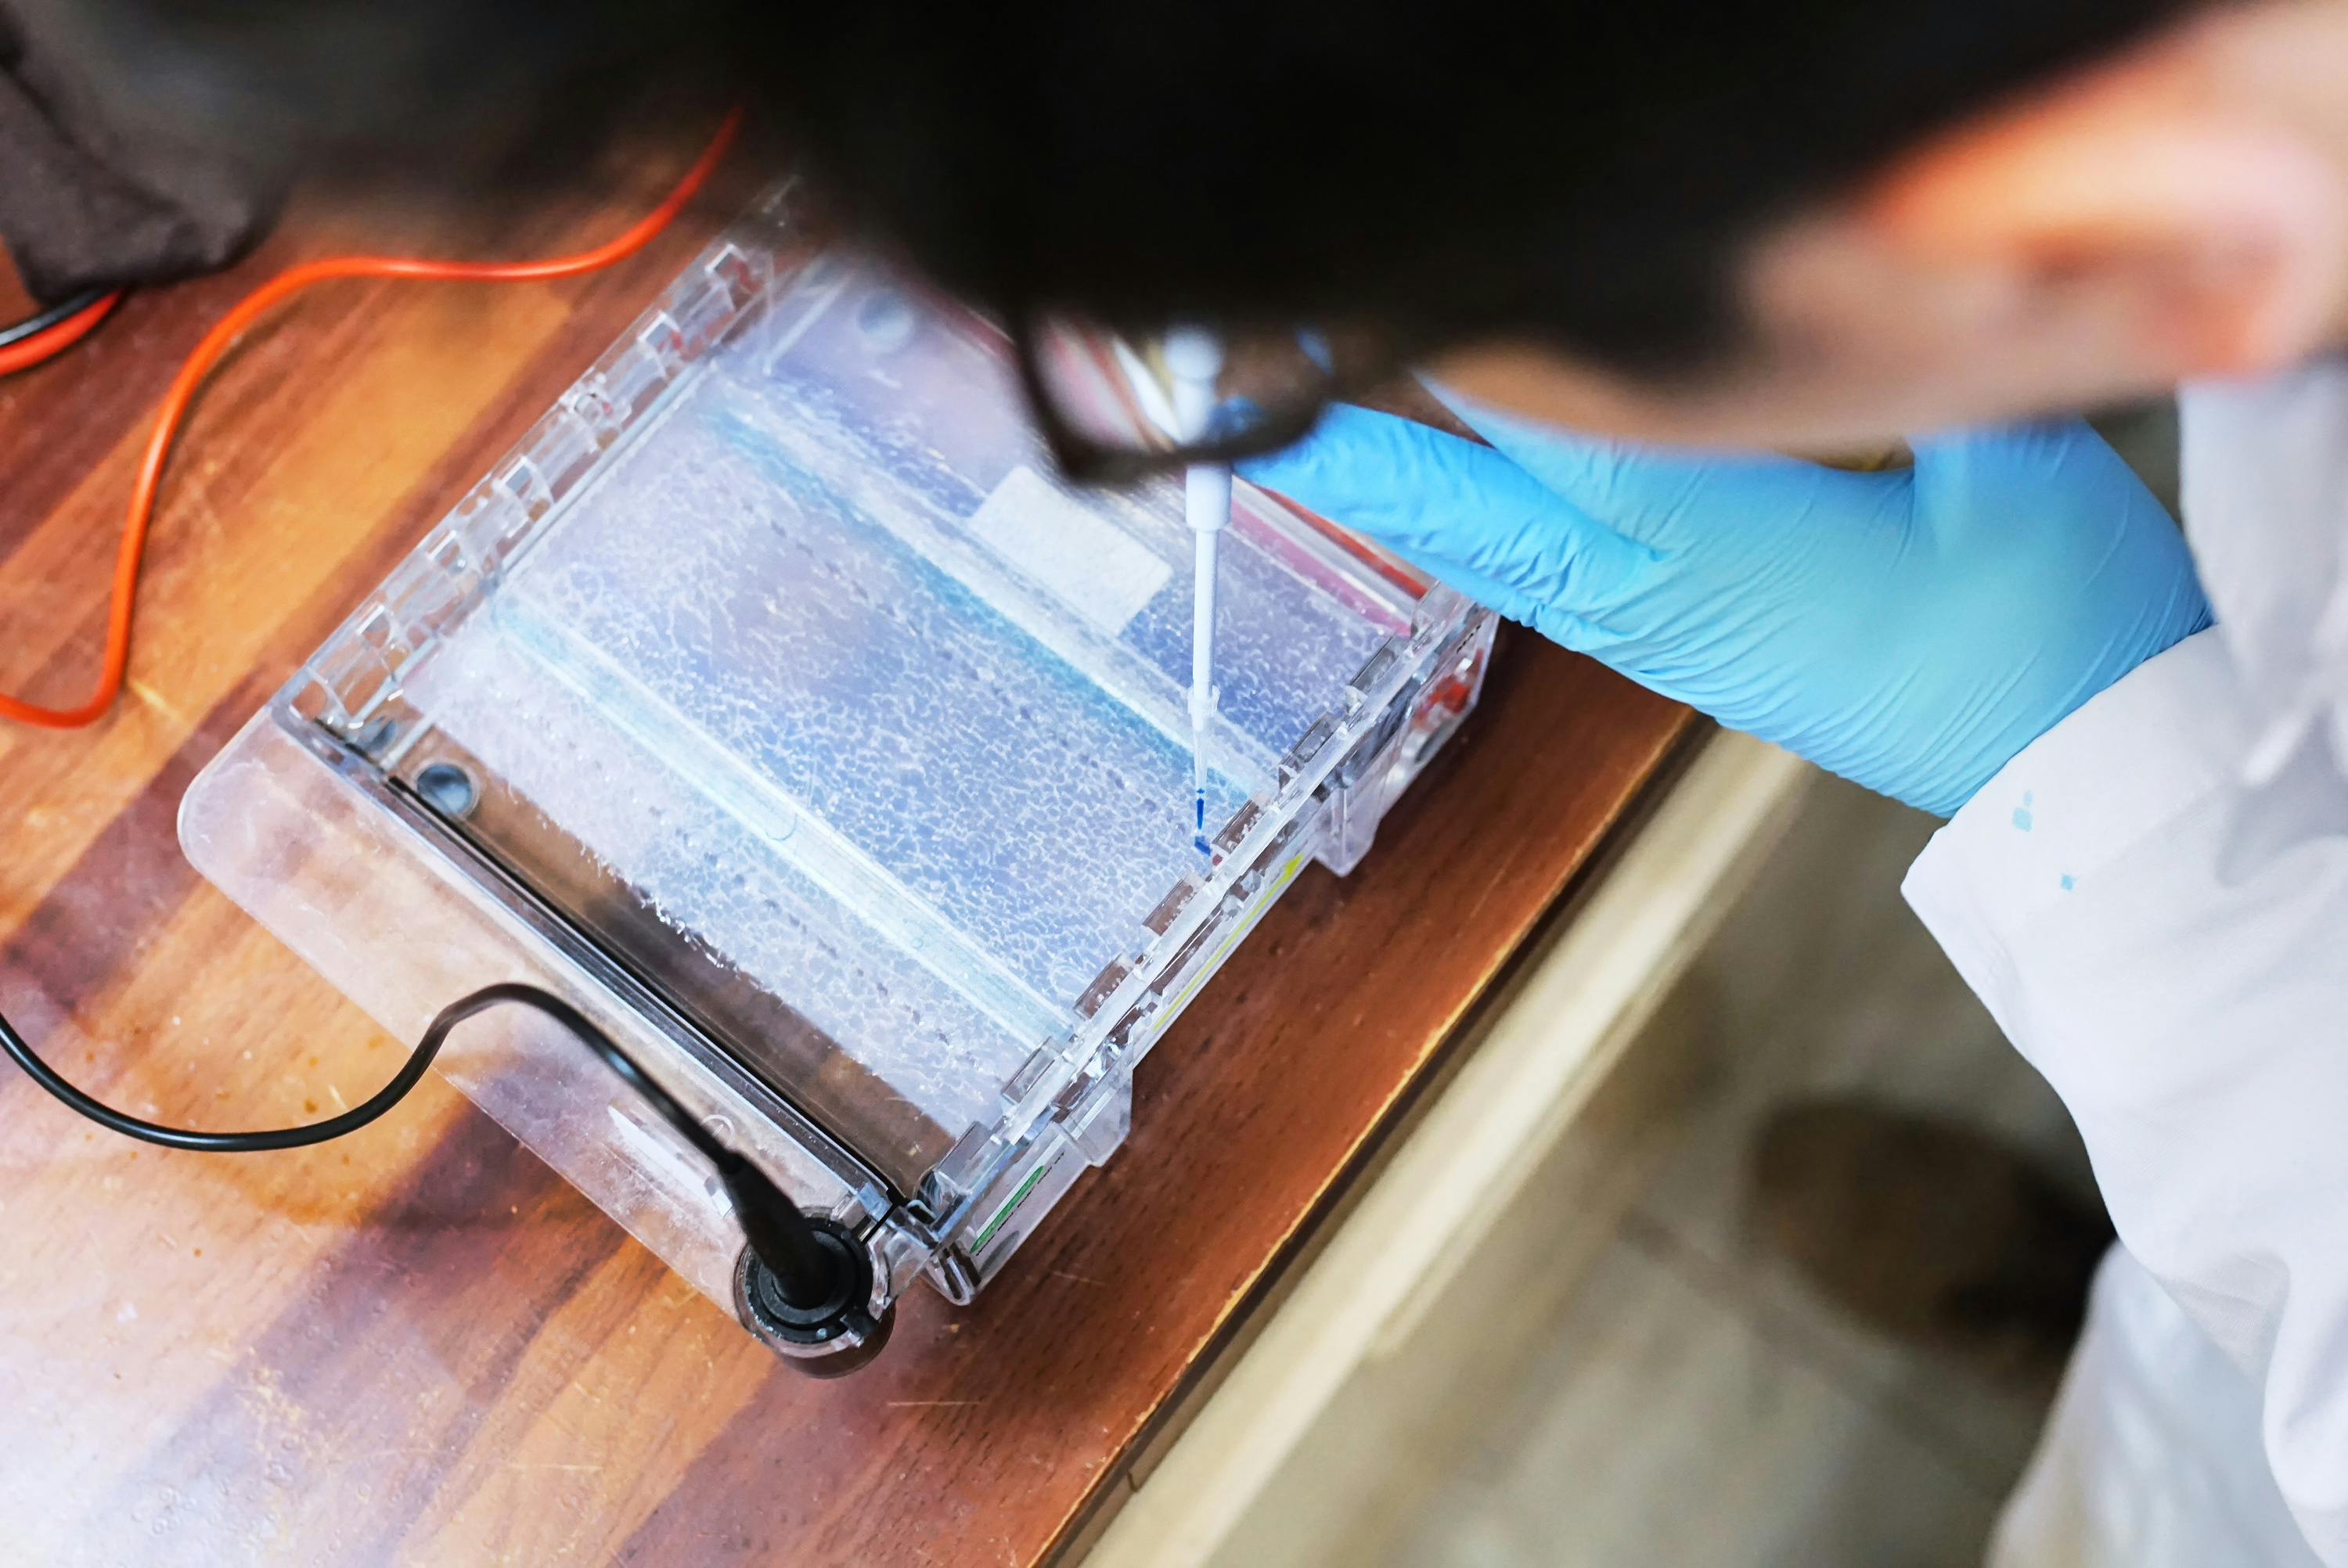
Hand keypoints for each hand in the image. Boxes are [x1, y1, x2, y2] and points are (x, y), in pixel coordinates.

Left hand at [1240, 397, 2210, 814]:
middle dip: (1358, 446)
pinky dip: (1475, 530)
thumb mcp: (2004, 464)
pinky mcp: (1686, 652)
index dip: (1450, 359)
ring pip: (1496, 550)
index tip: (1362, 315)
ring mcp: (1663, 634)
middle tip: (1251, 388)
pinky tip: (1443, 502)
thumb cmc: (2058, 628)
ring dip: (1398, 489)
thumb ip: (1905, 367)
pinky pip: (1545, 581)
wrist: (2082, 772)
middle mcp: (1660, 595)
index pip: (1551, 423)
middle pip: (1471, 506)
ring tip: (1310, 434)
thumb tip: (1842, 279)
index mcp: (1721, 540)